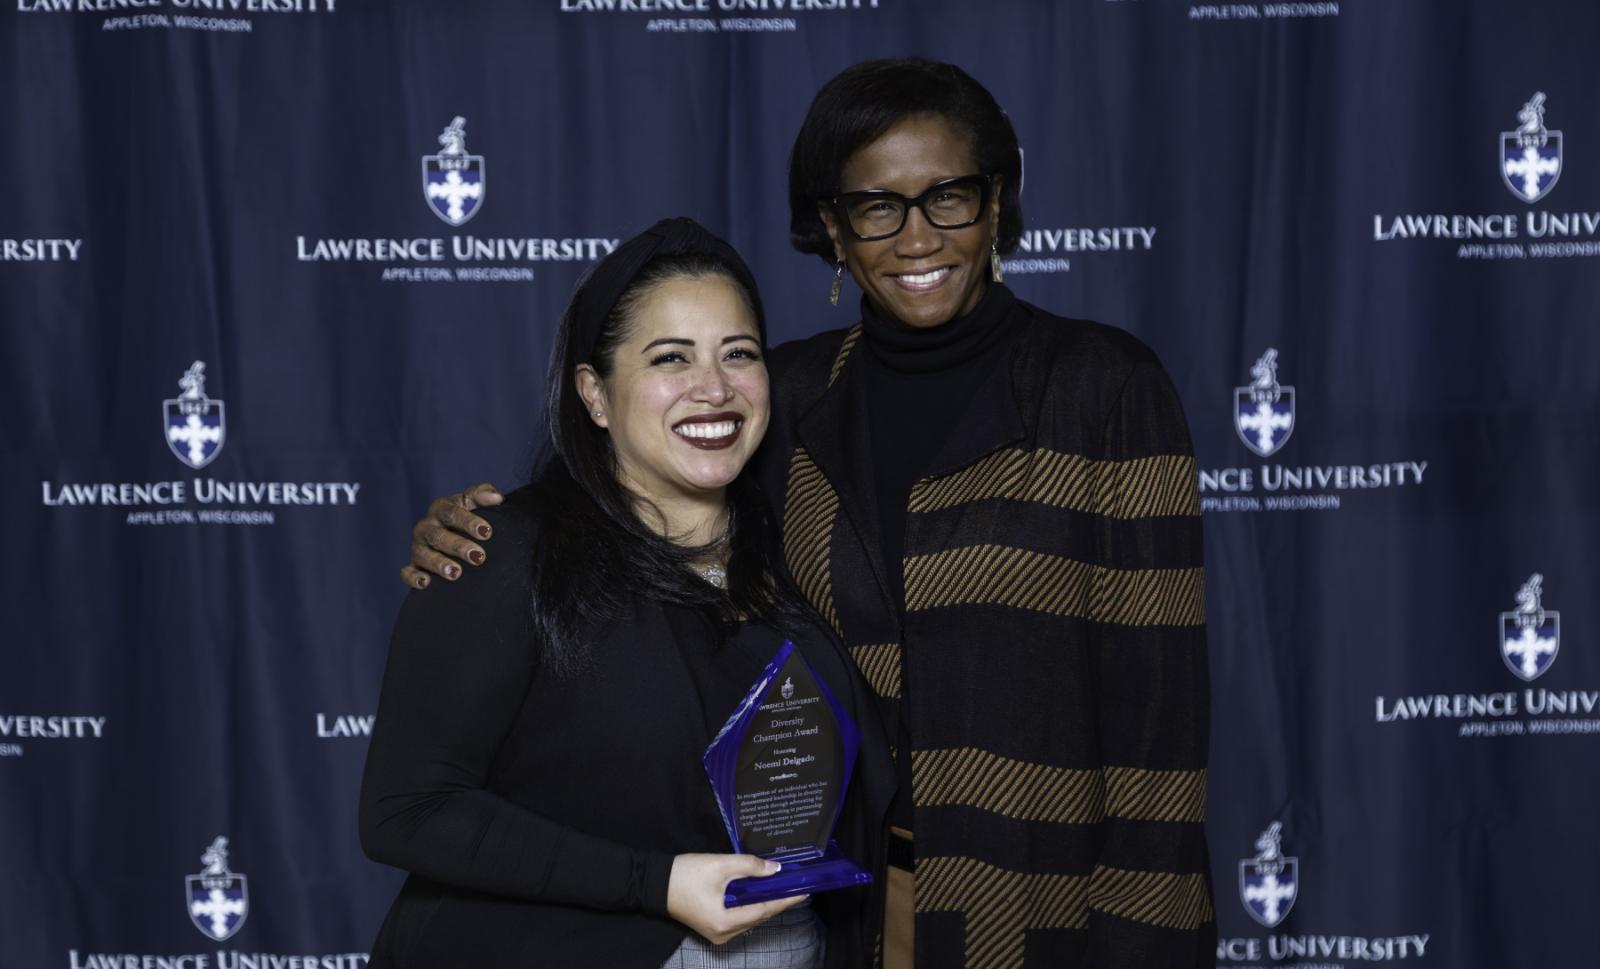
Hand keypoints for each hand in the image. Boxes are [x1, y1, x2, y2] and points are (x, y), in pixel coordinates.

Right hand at [399, 483, 504, 588]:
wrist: (455, 535)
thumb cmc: (467, 518)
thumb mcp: (472, 502)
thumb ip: (483, 494)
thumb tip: (497, 497)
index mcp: (440, 508)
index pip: (452, 513)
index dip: (469, 522)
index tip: (487, 532)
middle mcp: (426, 527)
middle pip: (439, 536)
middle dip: (459, 547)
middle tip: (479, 557)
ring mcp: (418, 546)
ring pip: (423, 554)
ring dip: (439, 564)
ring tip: (456, 573)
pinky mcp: (414, 565)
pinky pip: (407, 572)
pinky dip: (413, 578)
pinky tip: (426, 583)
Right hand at [666, 853, 807, 945]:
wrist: (653, 883)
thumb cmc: (685, 874)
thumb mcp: (719, 865)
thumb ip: (750, 867)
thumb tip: (776, 869)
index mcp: (726, 922)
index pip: (765, 910)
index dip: (786, 900)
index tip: (805, 891)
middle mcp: (724, 933)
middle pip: (759, 916)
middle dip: (778, 901)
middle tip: (797, 885)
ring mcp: (718, 933)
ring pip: (750, 918)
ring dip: (765, 903)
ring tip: (783, 887)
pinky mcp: (713, 927)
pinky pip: (740, 918)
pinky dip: (751, 906)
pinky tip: (760, 893)